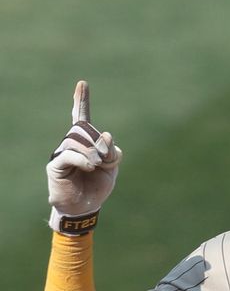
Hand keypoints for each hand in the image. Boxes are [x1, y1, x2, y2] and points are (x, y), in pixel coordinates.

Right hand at [47, 81, 121, 229]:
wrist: (85, 206)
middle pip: (85, 129)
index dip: (81, 100)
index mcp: (85, 141)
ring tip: (96, 167)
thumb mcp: (112, 167)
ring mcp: (62, 152)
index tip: (82, 84)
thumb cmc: (97, 185)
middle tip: (105, 161)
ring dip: (93, 153)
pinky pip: (70, 154)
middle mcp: (71, 143)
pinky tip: (90, 166)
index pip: (81, 116)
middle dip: (100, 143)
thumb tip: (105, 134)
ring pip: (78, 140)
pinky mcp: (56, 164)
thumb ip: (113, 150)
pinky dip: (84, 159)